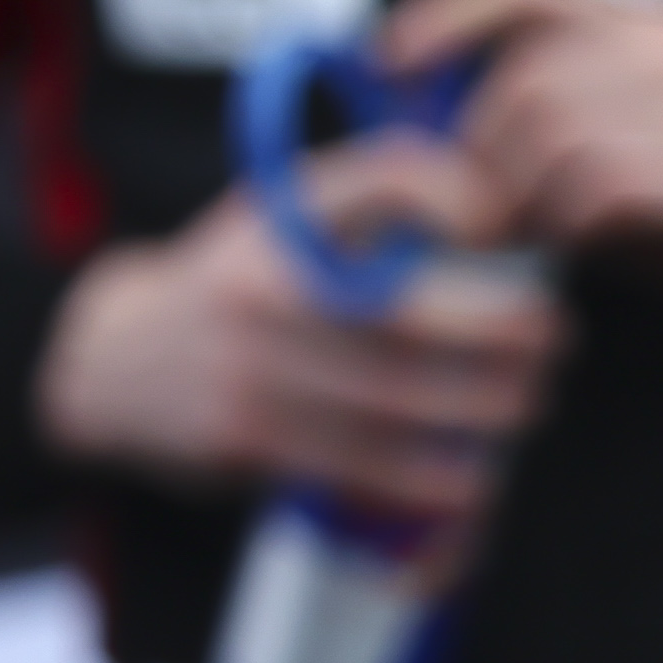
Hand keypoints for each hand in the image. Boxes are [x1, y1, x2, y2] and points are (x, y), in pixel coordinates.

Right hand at [35, 136, 561, 520]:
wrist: (112, 360)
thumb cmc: (234, 286)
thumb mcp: (280, 216)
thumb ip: (378, 194)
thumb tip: (492, 208)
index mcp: (276, 219)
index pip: (374, 182)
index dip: (450, 196)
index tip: (504, 227)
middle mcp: (258, 286)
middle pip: (402, 317)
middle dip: (498, 337)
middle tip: (551, 344)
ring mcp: (249, 365)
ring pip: (392, 401)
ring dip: (480, 413)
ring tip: (524, 405)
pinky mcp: (245, 436)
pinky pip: (361, 467)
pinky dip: (430, 480)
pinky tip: (472, 479)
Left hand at [385, 0, 662, 349]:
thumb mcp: (589, 132)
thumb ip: (513, 108)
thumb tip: (396, 105)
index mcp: (637, 18)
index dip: (446, 13)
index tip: (387, 63)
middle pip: (524, 75)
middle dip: (476, 147)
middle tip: (468, 203)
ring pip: (554, 130)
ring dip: (516, 191)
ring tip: (522, 225)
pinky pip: (599, 187)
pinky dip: (562, 220)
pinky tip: (572, 238)